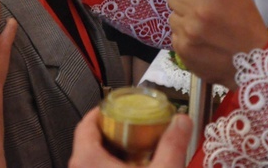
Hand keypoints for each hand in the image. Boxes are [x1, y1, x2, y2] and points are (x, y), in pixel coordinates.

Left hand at [69, 108, 191, 167]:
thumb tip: (182, 120)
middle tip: (128, 125)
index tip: (114, 106)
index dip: (99, 112)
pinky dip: (109, 166)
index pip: (85, 125)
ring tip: (133, 148)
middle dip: (110, 131)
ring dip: (111, 152)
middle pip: (88, 141)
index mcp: (86, 160)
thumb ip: (172, 145)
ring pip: (91, 160)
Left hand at [168, 0, 267, 89]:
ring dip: (185, 21)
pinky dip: (185, 38)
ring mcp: (188, 31)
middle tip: (201, 11)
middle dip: (186, 1)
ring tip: (203, 30)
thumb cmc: (246, 24)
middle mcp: (198, 9)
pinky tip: (201, 43)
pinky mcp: (182, 49)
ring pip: (173, 16)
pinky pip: (175, 35)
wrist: (254, 64)